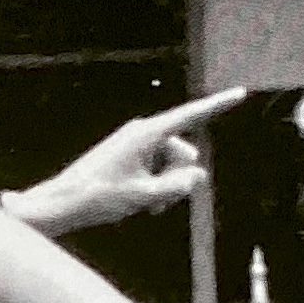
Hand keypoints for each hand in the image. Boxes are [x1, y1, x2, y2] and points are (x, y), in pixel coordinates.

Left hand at [6, 90, 244, 236]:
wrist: (63, 201)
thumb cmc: (100, 197)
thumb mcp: (145, 197)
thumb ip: (177, 186)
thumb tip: (199, 176)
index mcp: (148, 134)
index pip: (191, 116)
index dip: (217, 106)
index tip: (240, 94)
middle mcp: (143, 133)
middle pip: (182, 152)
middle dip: (179, 178)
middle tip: (157, 204)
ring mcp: (135, 144)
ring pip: (170, 165)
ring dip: (166, 188)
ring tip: (147, 208)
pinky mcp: (128, 155)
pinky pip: (155, 169)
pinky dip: (155, 186)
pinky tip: (144, 206)